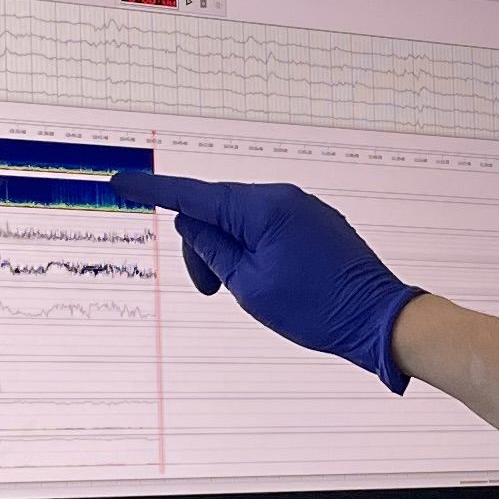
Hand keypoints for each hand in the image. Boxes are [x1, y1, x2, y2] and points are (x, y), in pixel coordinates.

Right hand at [108, 173, 418, 390]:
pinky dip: (253, 248)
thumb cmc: (316, 308)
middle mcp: (282, 197)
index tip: (119, 181)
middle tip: (212, 292)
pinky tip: (269, 280)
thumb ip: (212, 250)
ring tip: (249, 292)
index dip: (152, 191)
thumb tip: (190, 222)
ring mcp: (301, 206)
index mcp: (262, 208)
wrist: (378, 318)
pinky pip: (268, 225)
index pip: (192, 196)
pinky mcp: (314, 221)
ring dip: (229, 252)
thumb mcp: (248, 286)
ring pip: (242, 220)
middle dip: (202, 247)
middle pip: (216, 210)